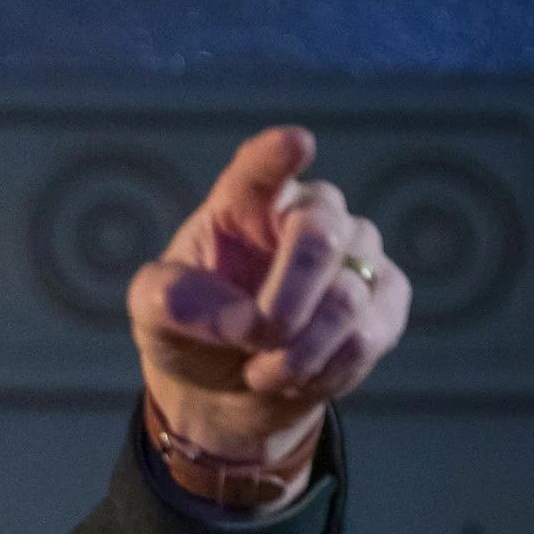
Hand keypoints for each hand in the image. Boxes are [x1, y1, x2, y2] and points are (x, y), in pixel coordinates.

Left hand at [129, 125, 412, 498]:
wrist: (227, 387)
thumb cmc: (188, 331)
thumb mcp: (150, 313)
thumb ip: (174, 301)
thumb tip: (241, 318)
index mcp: (246, 200)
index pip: (263, 166)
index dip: (279, 155)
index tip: (296, 145)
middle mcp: (308, 213)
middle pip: (320, 234)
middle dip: (287, 299)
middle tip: (258, 337)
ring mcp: (353, 252)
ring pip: (348, 294)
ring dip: (299, 351)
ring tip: (262, 372)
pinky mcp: (383, 296)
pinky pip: (372, 330)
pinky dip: (330, 367)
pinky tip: (301, 377)